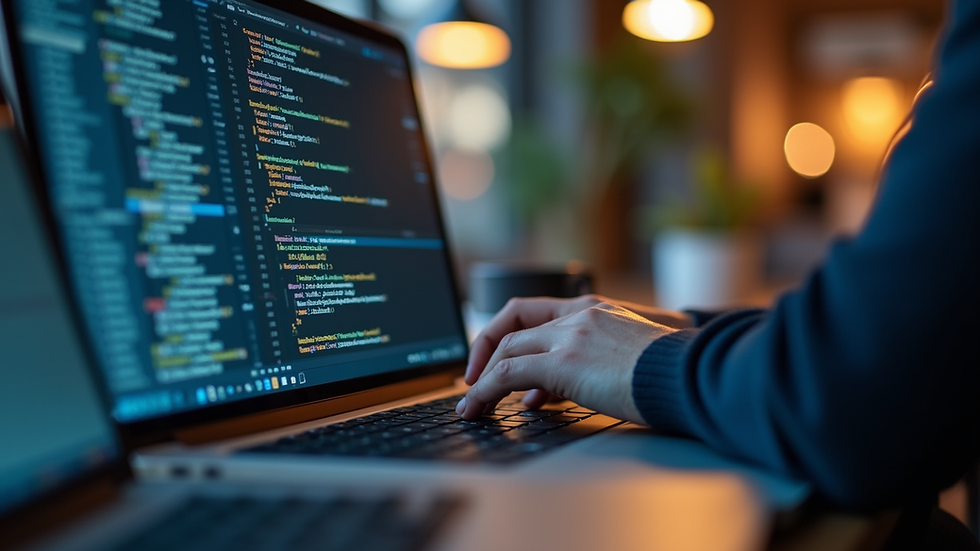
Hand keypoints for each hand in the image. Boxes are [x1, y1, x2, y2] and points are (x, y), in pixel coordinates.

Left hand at [458, 300, 678, 423]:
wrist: (694, 374)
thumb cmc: (673, 374)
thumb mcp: (626, 358)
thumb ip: (587, 365)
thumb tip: (548, 394)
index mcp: (594, 309)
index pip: (533, 311)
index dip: (504, 332)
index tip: (495, 359)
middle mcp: (578, 315)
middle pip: (511, 326)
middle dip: (485, 357)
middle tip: (473, 384)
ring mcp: (571, 335)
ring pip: (506, 350)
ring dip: (481, 378)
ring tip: (472, 405)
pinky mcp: (565, 362)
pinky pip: (508, 374)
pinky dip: (484, 391)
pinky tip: (478, 408)